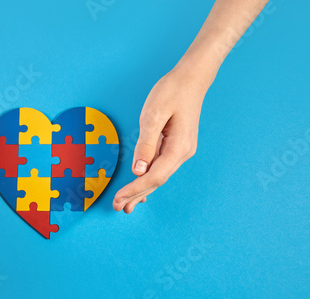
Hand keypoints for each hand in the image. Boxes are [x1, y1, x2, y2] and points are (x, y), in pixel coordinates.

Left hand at [113, 67, 214, 212]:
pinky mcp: (176, 146)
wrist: (191, 79)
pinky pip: (161, 166)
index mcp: (178, 147)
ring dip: (142, 190)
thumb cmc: (172, 92)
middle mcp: (182, 153)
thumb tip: (139, 170)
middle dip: (137, 195)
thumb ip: (146, 143)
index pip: (154, 176)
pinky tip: (141, 188)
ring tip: (126, 204)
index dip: (135, 189)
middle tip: (118, 208)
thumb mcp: (154, 114)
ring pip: (159, 175)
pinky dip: (149, 178)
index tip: (119, 198)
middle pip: (157, 180)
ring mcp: (181, 150)